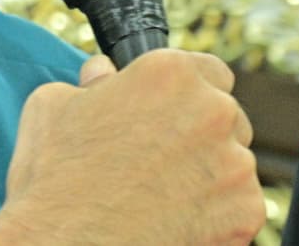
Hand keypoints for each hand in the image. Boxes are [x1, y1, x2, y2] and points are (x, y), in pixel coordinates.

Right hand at [0, 49, 264, 244]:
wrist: (68, 245)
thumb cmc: (55, 177)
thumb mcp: (53, 106)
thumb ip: (89, 83)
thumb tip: (101, 75)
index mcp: (169, 74)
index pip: (208, 70)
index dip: (188, 93)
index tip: (173, 112)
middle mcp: (211, 110)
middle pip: (226, 115)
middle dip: (201, 133)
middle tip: (163, 158)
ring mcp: (234, 162)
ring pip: (233, 161)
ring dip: (209, 173)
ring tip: (164, 195)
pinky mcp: (246, 211)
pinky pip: (240, 205)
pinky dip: (217, 214)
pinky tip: (177, 220)